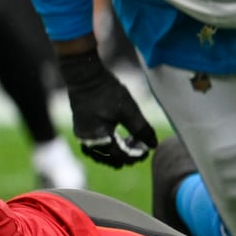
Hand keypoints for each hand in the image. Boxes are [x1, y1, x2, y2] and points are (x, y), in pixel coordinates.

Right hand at [59, 49, 156, 166]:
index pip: (122, 156)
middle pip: (111, 159)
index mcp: (100, 138)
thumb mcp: (128, 110)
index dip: (137, 155)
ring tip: (130, 143)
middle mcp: (88, 141)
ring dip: (117, 153)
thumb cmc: (107, 92)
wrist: (84, 76)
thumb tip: (153, 145)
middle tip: (141, 145)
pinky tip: (116, 138)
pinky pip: (94, 147)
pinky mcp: (81, 129)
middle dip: (128, 155)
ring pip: (102, 155)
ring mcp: (83, 136)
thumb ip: (142, 129)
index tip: (148, 148)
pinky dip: (107, 147)